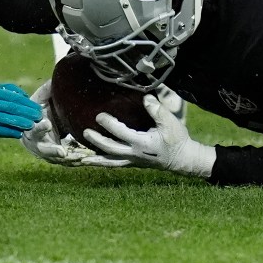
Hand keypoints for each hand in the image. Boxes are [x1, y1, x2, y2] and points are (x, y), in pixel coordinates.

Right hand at [0, 83, 40, 140]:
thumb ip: (6, 90)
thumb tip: (25, 95)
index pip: (14, 97)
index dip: (27, 103)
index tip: (38, 108)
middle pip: (12, 107)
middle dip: (27, 112)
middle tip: (39, 117)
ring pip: (5, 119)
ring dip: (21, 122)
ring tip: (32, 125)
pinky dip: (9, 131)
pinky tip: (19, 133)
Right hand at [20, 80, 97, 165]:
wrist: (50, 120)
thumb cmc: (46, 106)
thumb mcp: (46, 96)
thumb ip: (48, 88)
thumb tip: (54, 79)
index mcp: (31, 126)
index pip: (32, 128)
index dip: (38, 127)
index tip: (47, 123)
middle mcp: (36, 142)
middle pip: (42, 149)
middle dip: (51, 151)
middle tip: (62, 152)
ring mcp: (47, 151)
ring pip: (55, 159)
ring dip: (66, 159)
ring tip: (79, 157)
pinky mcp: (57, 158)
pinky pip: (65, 162)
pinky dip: (74, 160)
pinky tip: (85, 158)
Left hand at [82, 95, 215, 176]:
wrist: (182, 159)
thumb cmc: (177, 139)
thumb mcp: (170, 123)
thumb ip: (157, 110)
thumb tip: (145, 97)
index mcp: (142, 143)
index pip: (121, 133)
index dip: (109, 124)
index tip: (99, 115)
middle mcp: (134, 154)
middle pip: (110, 149)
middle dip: (97, 141)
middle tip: (86, 131)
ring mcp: (132, 161)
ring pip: (110, 161)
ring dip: (95, 159)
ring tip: (79, 158)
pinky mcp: (132, 163)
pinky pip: (114, 164)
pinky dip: (102, 163)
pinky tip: (91, 161)